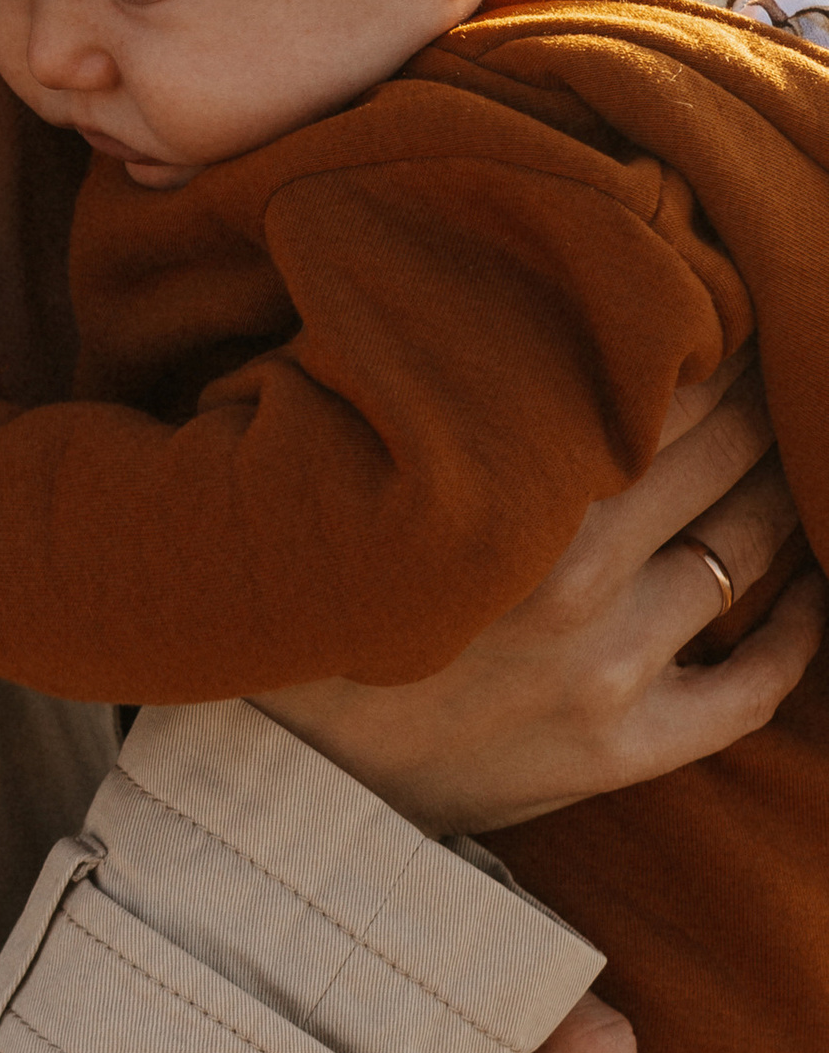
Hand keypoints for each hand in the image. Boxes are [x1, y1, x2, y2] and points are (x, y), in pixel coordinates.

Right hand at [257, 362, 818, 837]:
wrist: (278, 767)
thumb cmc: (307, 599)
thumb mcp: (337, 472)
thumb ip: (395, 384)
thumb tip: (435, 286)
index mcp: (512, 495)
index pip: (653, 388)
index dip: (697, 341)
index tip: (708, 313)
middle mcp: (578, 578)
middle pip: (722, 456)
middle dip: (758, 402)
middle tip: (773, 366)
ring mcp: (611, 670)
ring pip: (748, 553)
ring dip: (784, 496)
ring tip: (793, 459)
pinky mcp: (624, 749)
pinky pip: (754, 687)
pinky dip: (800, 633)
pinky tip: (815, 594)